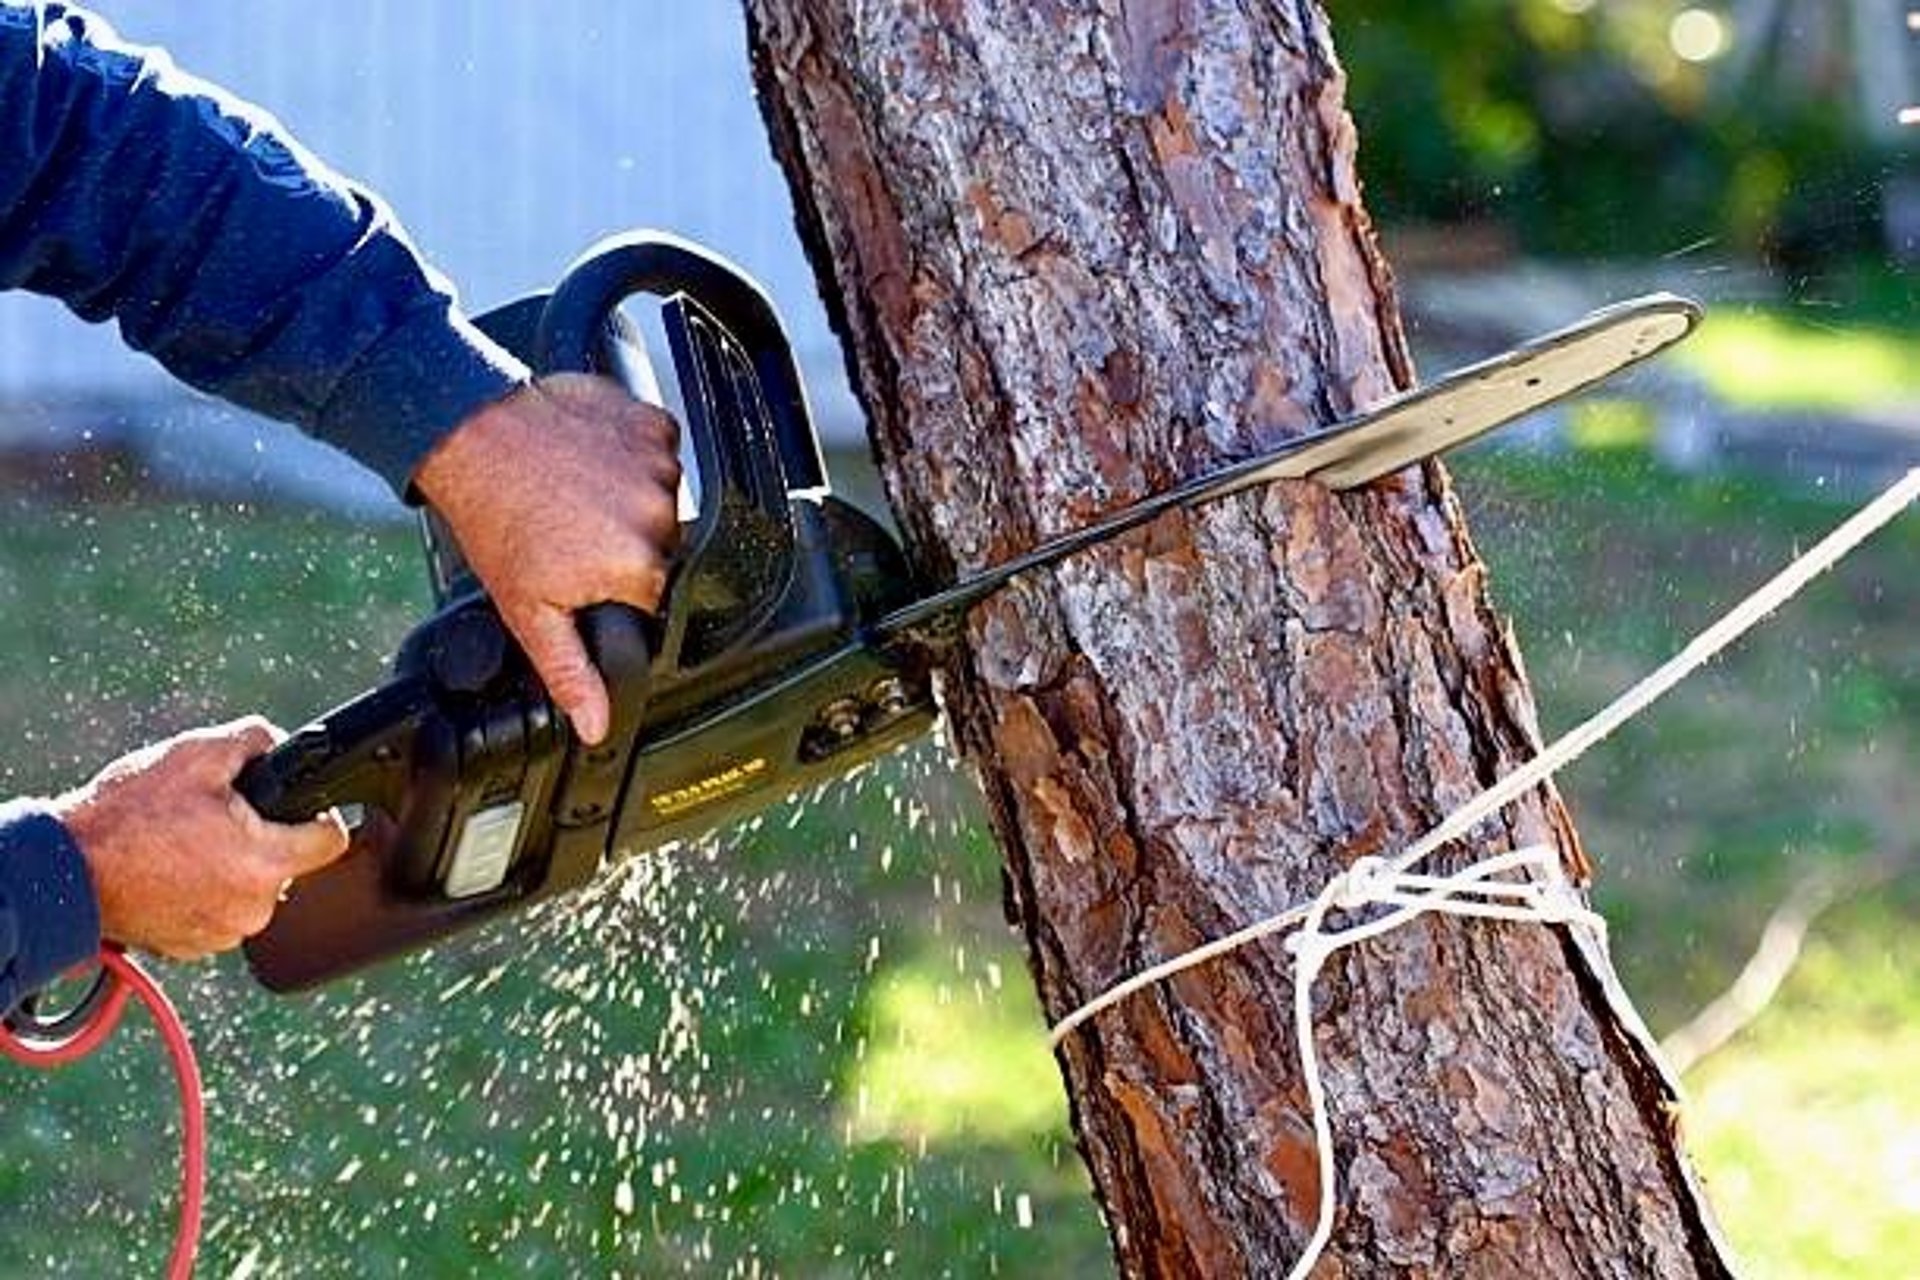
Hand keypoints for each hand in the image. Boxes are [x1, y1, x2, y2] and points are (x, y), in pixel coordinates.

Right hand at [51, 718, 348, 960]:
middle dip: (261, 835)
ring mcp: (222, 933)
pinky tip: (172, 869)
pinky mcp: (193, 947)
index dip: (317, 813)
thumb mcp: (197, 753)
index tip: (296, 805)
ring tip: (185, 844)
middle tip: (215, 819)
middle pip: (287, 862)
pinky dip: (204, 890)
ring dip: (230, 865)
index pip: (330, 839)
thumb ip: (257, 740)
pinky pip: (219, 910)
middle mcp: (252, 909)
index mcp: (264, 863)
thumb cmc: (126, 816)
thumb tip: (281, 744)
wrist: (66, 869)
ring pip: (251, 887)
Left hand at [412, 374, 681, 743]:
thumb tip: (598, 725)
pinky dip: (633, 455)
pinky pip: (660, 451)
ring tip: (575, 494)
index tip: (582, 569)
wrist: (472, 436)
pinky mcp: (652, 424)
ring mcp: (660, 465)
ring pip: (661, 499)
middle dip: (623, 544)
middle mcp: (660, 517)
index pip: (651, 595)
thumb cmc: (494, 518)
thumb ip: (571, 672)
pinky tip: (590, 462)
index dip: (615, 587)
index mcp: (638, 568)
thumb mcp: (527, 612)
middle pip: (660, 547)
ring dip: (629, 498)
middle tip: (570, 531)